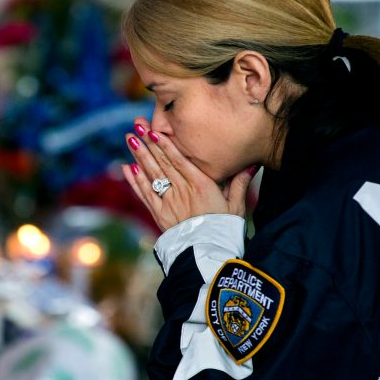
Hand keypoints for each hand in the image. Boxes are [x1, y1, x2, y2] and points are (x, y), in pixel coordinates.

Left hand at [122, 119, 257, 232]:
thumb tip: (252, 164)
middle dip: (148, 142)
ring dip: (139, 156)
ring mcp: (168, 202)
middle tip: (136, 124)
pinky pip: (145, 194)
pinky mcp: (159, 215)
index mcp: (201, 185)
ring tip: (129, 138)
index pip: (179, 160)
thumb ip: (240, 183)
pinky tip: (127, 167)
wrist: (209, 255)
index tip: (154, 130)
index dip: (166, 144)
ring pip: (151, 175)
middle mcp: (182, 191)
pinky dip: (135, 181)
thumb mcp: (237, 205)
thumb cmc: (225, 230)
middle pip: (162, 163)